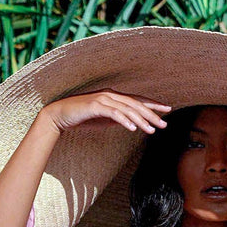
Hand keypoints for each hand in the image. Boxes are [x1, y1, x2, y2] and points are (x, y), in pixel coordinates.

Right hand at [40, 90, 170, 134]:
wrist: (59, 115)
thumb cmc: (82, 117)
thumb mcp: (104, 119)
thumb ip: (117, 118)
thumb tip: (131, 122)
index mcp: (114, 97)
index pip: (137, 100)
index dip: (153, 105)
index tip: (167, 110)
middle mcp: (110, 95)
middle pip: (136, 104)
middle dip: (151, 114)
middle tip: (164, 124)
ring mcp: (103, 99)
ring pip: (127, 109)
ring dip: (141, 120)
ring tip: (151, 131)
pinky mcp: (95, 106)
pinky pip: (114, 114)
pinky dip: (124, 121)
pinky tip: (133, 129)